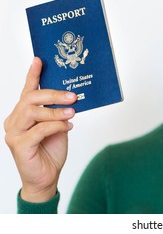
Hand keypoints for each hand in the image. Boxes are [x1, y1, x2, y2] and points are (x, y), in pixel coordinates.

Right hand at [4, 57, 76, 201]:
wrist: (47, 178)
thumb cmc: (50, 151)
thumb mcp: (58, 126)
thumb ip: (58, 112)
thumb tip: (70, 98)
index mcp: (23, 114)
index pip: (27, 91)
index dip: (33, 75)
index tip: (39, 60)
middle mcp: (15, 120)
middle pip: (30, 99)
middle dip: (53, 94)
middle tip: (72, 95)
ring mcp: (14, 133)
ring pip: (33, 112)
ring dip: (55, 111)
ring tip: (72, 112)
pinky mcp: (19, 145)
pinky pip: (38, 130)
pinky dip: (55, 125)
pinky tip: (68, 126)